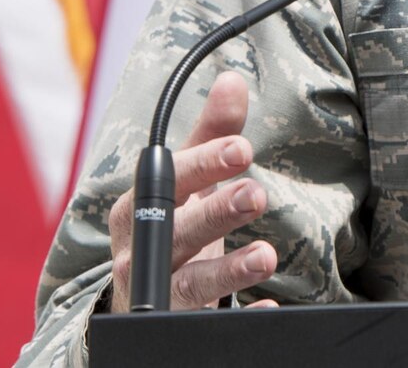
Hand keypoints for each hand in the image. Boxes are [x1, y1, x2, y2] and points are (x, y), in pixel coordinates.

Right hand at [108, 70, 276, 310]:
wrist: (141, 296)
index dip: (203, 164)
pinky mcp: (175, 324)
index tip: (242, 148)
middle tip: (256, 194)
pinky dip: (238, 318)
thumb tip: (232, 81)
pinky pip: (207, 326)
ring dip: (227, 272)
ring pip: (188, 285)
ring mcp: (156, 294)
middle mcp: (141, 252)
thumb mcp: (187, 184)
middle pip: (173, 233)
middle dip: (213, 214)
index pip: (168, 181)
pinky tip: (266, 306)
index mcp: (142, 208)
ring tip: (267, 256)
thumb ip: (210, 136)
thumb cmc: (170, 226)